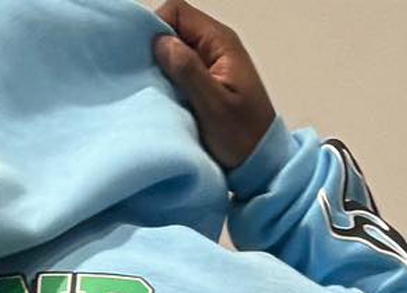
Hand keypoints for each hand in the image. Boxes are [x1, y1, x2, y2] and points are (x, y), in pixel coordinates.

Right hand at [154, 1, 276, 169]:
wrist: (261, 163)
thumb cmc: (243, 137)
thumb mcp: (214, 105)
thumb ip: (188, 70)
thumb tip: (160, 42)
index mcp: (220, 42)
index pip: (177, 11)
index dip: (155, 28)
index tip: (145, 60)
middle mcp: (215, 46)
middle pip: (174, 29)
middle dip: (154, 50)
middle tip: (147, 82)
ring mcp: (210, 65)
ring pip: (174, 51)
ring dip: (160, 69)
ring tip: (156, 94)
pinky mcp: (205, 83)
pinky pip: (179, 71)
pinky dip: (167, 83)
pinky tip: (164, 101)